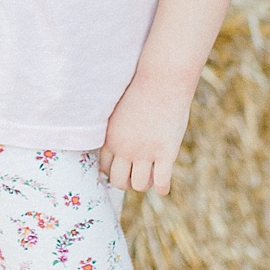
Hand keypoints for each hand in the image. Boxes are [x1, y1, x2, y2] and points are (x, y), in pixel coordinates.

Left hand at [98, 71, 194, 195]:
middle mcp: (125, 149)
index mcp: (111, 138)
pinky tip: (163, 187)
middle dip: (126, 183)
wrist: (162, 81)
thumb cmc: (142, 90)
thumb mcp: (120, 110)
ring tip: (150, 180)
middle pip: (118, 181)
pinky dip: (162, 188)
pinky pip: (161, 182)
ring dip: (144, 185)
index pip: (104, 167)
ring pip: (139, 185)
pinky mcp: (166, 153)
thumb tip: (119, 142)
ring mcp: (145, 152)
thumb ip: (118, 129)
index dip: (112, 173)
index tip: (120, 172)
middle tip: (134, 178)